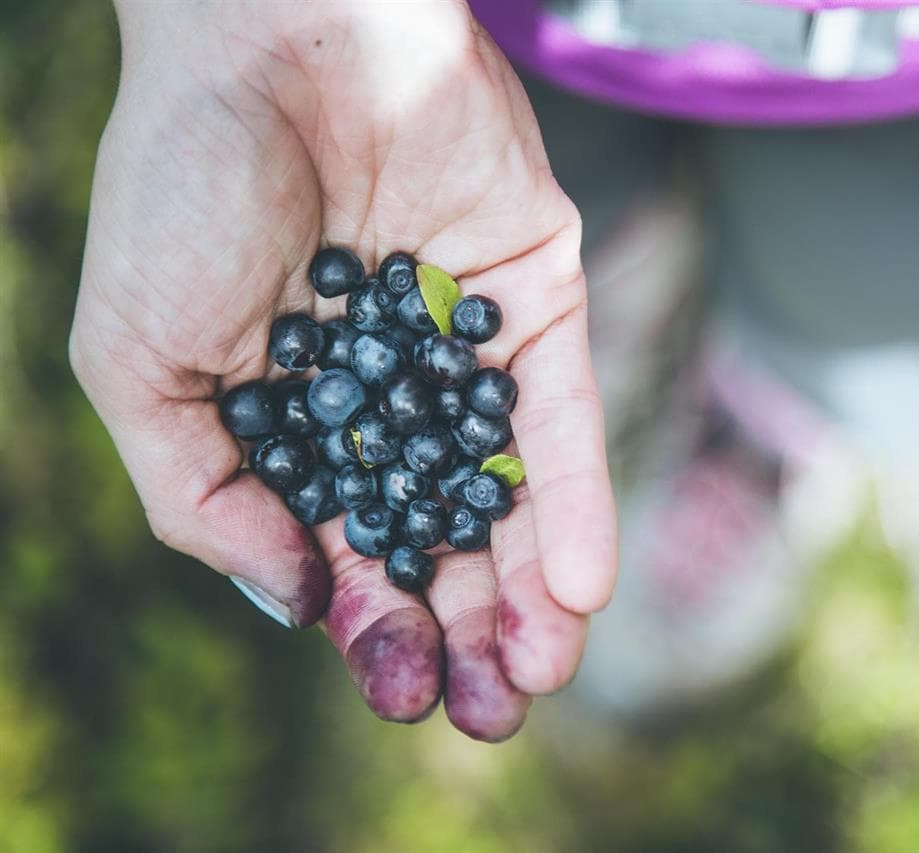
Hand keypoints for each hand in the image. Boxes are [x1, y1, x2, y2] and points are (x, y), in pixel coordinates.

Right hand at [70, 0, 615, 738]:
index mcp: (303, 422)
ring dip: (532, 590)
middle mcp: (397, 398)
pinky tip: (579, 584)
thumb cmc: (181, 188)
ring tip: (541, 671)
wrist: (267, 37)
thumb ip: (203, 492)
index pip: (354, 549)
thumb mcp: (140, 361)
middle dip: (469, 629)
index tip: (400, 690)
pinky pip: (561, 414)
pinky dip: (573, 498)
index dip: (379, 627)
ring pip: (514, 494)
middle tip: (491, 711)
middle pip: (448, 537)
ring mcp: (470, 352)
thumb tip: (295, 597)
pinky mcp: (537, 297)